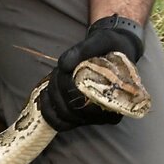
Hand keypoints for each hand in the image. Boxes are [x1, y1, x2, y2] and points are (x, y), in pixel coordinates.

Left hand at [41, 14, 143, 130]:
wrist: (116, 51)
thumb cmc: (113, 47)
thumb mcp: (104, 40)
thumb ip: (86, 49)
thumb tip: (63, 65)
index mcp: (117, 99)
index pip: (87, 105)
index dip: (68, 88)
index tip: (64, 70)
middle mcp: (106, 115)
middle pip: (72, 111)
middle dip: (58, 89)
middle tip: (59, 71)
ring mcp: (92, 119)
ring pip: (64, 117)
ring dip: (52, 96)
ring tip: (55, 77)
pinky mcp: (80, 118)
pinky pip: (60, 123)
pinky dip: (48, 110)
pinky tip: (45, 94)